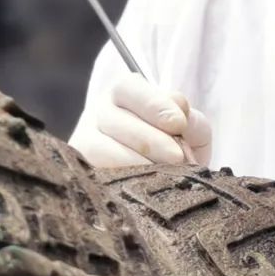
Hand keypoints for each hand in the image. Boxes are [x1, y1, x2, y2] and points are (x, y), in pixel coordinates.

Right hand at [70, 74, 212, 170]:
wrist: (164, 182)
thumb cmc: (177, 148)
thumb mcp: (191, 131)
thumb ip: (192, 120)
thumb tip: (181, 112)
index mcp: (124, 93)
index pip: (129, 88)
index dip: (153, 104)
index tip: (178, 124)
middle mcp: (99, 113)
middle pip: (115, 120)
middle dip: (151, 141)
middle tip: (178, 158)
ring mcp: (84, 142)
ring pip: (100, 149)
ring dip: (135, 163)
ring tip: (164, 175)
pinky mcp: (82, 172)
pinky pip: (95, 176)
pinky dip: (121, 182)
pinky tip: (143, 187)